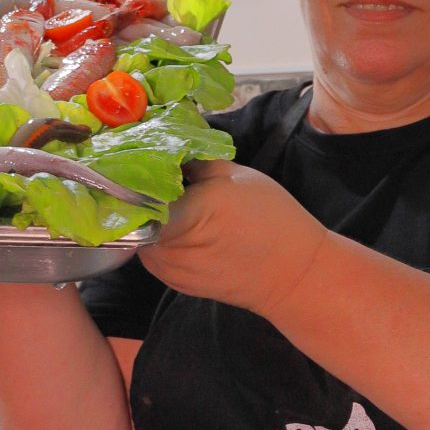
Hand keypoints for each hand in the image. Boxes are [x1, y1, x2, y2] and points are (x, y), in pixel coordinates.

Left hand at [138, 160, 328, 314]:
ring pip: (141, 232)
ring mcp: (168, 270)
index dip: (135, 173)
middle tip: (159, 175)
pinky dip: (161, 235)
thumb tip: (168, 146)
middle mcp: (169, 248)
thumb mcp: (237, 175)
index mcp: (187, 216)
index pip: (137, 192)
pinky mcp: (173, 283)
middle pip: (136, 212)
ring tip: (175, 200)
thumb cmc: (272, 220)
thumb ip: (195, 159)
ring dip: (151, 215)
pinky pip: (153, 251)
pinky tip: (183, 224)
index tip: (140, 157)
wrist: (294, 274)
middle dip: (144, 192)